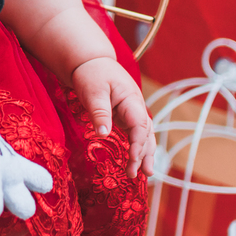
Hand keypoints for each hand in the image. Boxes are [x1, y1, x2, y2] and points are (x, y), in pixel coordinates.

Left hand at [70, 57, 154, 177]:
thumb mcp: (93, 91)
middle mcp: (136, 107)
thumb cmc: (91, 73)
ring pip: (143, 135)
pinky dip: (137, 146)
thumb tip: (103, 135)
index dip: (138, 143)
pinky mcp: (124, 116)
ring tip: (145, 174)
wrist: (89, 61)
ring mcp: (131, 112)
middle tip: (138, 174)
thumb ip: (99, 112)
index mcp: (132, 99)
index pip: (140, 125)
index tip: (133, 158)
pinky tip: (136, 160)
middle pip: (146, 133)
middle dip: (144, 154)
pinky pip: (134, 133)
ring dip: (145, 153)